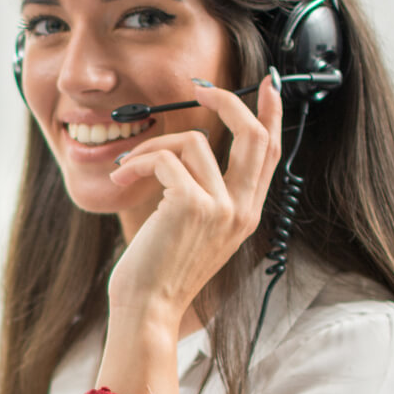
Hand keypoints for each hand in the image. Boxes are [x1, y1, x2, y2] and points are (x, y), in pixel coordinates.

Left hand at [105, 72, 284, 339]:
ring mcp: (221, 207)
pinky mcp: (192, 205)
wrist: (147, 308)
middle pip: (253, 134)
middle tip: (199, 88)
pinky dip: (137, 162)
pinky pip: (164, 159)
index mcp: (246, 213)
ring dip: (150, 147)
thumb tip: (189, 149)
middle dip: (227, 101)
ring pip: (192, 141)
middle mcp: (242, 209)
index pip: (271, 152)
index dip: (271, 114)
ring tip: (126, 170)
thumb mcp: (192, 230)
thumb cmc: (158, 271)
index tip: (269, 85)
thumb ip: (202, 193)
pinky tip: (121, 180)